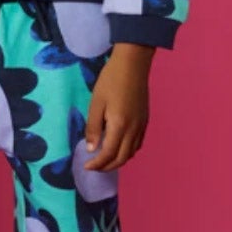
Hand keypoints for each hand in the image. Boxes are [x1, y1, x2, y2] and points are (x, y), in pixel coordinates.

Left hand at [84, 46, 151, 173]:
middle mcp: (133, 129)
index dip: (97, 164)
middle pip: (122, 158)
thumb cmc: (110, 80)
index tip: (86, 166)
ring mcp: (142, 125)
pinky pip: (138, 143)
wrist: (133, 65)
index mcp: (119, 125)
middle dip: (107, 166)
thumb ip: (93, 127)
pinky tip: (118, 147)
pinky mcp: (145, 121)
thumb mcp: (96, 103)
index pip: (108, 154)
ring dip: (118, 160)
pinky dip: (128, 151)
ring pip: (132, 152)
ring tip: (104, 159)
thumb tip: (91, 149)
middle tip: (94, 167)